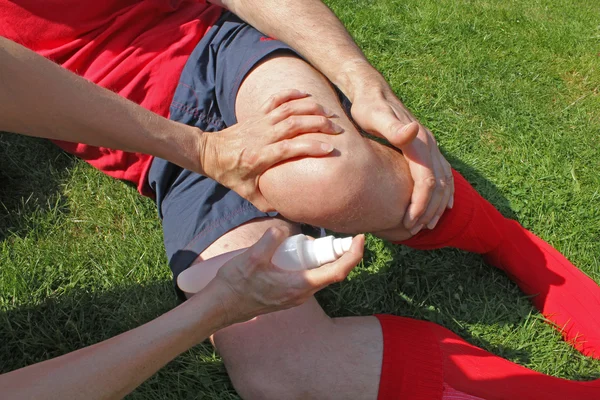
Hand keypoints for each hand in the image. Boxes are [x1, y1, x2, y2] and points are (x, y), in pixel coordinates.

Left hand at [201, 89, 341, 211]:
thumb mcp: (245, 193)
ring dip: (310, 108)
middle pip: (294, 124)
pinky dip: (291, 94)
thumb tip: (288, 211)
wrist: (210, 152)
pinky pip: (276, 100)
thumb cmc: (229, 174)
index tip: (329, 149)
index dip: (310, 147)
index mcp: (260, 156)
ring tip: (330, 113)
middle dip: (318, 124)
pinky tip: (307, 95)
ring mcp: (260, 123)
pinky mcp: (258, 115)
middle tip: (337, 128)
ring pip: (288, 110)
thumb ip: (266, 202)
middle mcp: (262, 136)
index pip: (289, 148)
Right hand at [211, 227, 364, 325]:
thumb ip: (269, 242)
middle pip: (333, 273)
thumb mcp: (251, 259)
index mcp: (299, 286)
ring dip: (328, 260)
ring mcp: (295, 296)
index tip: (360, 239)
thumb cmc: (235, 285)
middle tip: (345, 235)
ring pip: (321, 276)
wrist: (221, 306)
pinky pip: (310, 278)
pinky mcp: (288, 294)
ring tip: (325, 241)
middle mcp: (302, 294)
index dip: (353, 255)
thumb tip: (282, 230)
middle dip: (343, 254)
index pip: (337, 271)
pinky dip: (315, 264)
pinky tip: (304, 252)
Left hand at [350, 87, 453, 234]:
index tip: (408, 222)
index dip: (420, 204)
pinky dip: (444, 192)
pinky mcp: (425, 149)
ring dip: (438, 205)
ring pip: (444, 181)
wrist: (372, 91)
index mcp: (419, 143)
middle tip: (414, 229)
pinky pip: (442, 174)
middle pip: (439, 185)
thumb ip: (393, 127)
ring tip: (426, 224)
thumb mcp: (374, 116)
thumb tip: (413, 130)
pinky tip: (441, 206)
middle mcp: (429, 145)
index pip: (427, 181)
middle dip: (429, 210)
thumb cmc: (368, 107)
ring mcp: (430, 147)